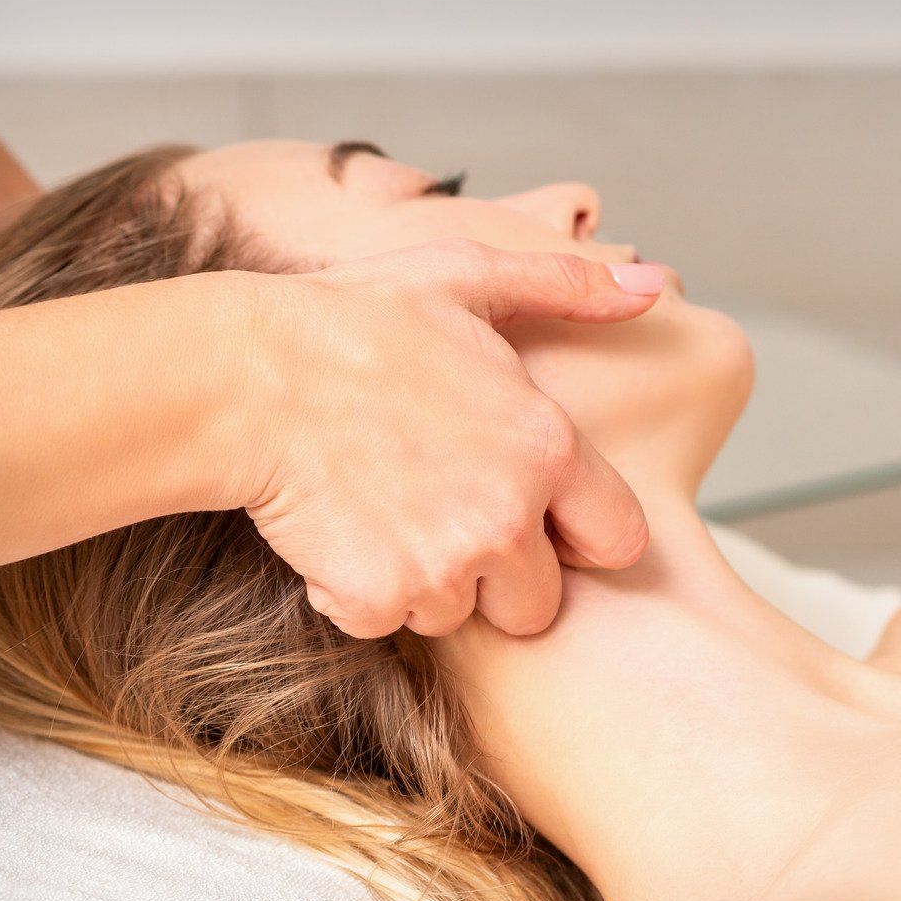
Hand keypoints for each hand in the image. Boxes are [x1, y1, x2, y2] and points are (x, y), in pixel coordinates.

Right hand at [228, 239, 665, 639]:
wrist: (244, 375)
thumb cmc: (352, 318)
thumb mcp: (467, 277)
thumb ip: (569, 289)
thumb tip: (655, 288)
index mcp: (545, 448)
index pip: (618, 540)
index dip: (578, 536)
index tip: (540, 520)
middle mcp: (507, 517)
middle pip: (537, 601)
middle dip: (498, 575)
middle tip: (440, 513)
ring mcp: (443, 565)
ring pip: (457, 614)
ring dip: (426, 581)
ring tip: (383, 507)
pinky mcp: (378, 597)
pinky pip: (386, 623)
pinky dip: (361, 593)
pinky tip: (340, 531)